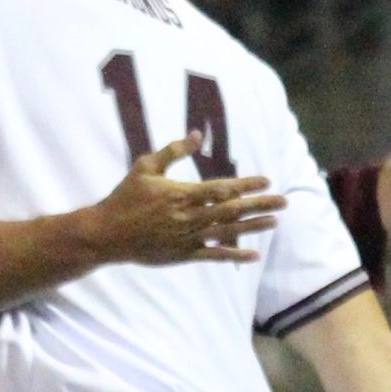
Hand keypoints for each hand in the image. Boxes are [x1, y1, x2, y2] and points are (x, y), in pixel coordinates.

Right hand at [86, 134, 284, 269]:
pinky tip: (253, 254)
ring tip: (275, 222)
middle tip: (284, 201)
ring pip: (227, 232)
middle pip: (232, 210)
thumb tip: (197, 135)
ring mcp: (186, 238)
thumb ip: (173, 150)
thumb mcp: (145, 166)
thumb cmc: (125, 197)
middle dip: (260, 205)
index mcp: (182, 194)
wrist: (106, 234)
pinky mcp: (182, 255)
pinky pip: (213, 256)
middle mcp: (188, 217)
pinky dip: (234, 255)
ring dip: (253, 227)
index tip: (266, 180)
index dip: (246, 185)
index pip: (222, 188)